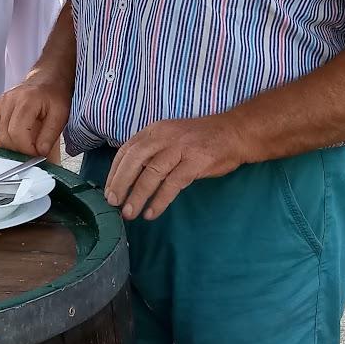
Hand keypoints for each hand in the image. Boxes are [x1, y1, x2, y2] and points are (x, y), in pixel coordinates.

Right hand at [0, 71, 70, 158]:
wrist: (47, 79)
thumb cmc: (55, 95)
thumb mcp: (61, 115)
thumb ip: (50, 135)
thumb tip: (40, 152)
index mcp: (27, 100)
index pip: (17, 133)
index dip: (27, 149)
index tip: (38, 154)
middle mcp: (9, 99)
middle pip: (6, 136)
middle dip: (20, 150)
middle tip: (34, 151)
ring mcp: (0, 102)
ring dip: (13, 147)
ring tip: (27, 144)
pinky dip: (5, 141)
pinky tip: (18, 139)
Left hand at [104, 114, 247, 220]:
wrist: (235, 132)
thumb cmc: (200, 139)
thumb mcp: (170, 137)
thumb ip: (151, 152)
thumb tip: (128, 176)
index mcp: (154, 130)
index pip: (126, 150)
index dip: (114, 171)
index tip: (108, 190)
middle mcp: (164, 136)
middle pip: (134, 160)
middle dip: (120, 183)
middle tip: (113, 202)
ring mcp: (180, 148)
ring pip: (152, 173)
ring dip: (138, 195)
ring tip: (130, 213)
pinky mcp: (196, 161)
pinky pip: (173, 183)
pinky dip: (160, 200)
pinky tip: (152, 212)